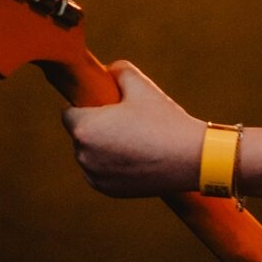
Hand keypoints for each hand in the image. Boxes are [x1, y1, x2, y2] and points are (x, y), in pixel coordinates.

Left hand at [61, 61, 206, 196]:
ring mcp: (94, 175)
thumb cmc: (165, 122)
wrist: (192, 159)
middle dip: (96, 128)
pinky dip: (112, 166)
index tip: (106, 107)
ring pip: (90, 155)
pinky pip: (101, 173)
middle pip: (80, 134)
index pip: (69, 112)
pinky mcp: (107, 190)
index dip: (88, 107)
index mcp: (85, 127)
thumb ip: (119, 71)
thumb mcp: (143, 87)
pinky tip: (136, 158)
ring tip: (134, 141)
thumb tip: (109, 70)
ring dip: (102, 148)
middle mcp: (83, 154)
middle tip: (126, 123)